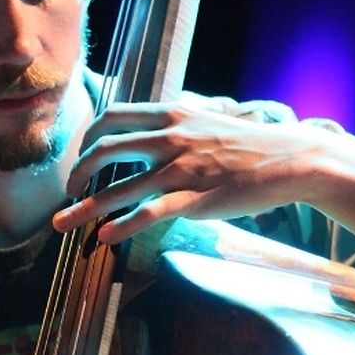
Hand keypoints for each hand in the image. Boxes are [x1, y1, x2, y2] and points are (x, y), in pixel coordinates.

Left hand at [53, 96, 328, 244]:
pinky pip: (149, 213)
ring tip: (62, 224)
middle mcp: (171, 139)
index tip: (79, 156)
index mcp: (172, 116)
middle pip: (104, 150)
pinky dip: (122, 226)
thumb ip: (176, 123)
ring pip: (119, 188)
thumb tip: (151, 126)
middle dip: (77, 173)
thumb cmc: (249, 145)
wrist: (292, 159)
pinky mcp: (195, 198)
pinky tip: (105, 237)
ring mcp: (182, 169)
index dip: (86, 137)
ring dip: (84, 208)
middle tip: (68, 192)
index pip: (112, 116)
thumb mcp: (207, 119)